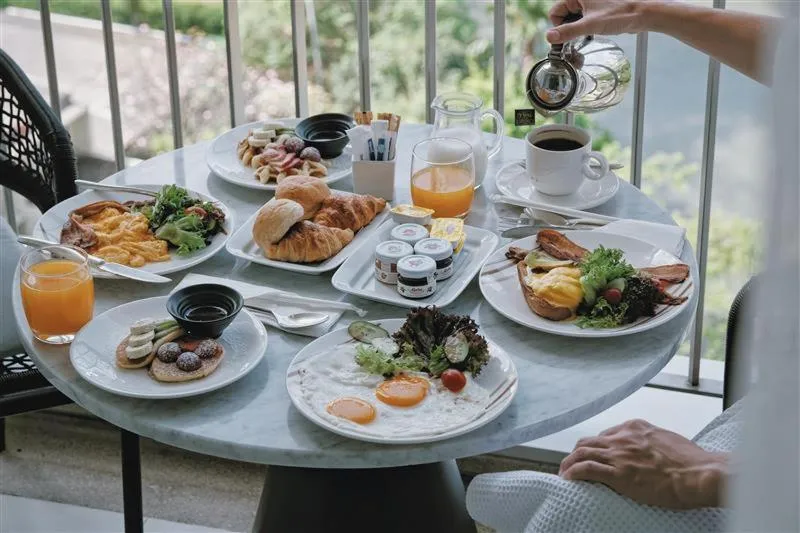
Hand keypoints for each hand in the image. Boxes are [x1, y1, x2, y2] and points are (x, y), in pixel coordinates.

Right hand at [547, 0, 652, 43]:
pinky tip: (593, 32)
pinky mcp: (596, 10)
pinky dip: (584, 29)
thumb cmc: (619, 15)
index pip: (555, 12)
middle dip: (568, 29)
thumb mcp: (590, 25)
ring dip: (577, 30)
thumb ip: (568, 31)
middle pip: (563, 16)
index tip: (568, 36)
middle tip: (579, 37)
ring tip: (588, 34)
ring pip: (573, 19)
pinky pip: (582, 20)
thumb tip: (549, 37)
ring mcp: (589, 4)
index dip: (559, 26)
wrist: (641, 15)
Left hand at [559, 418, 728, 508]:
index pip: (605, 435)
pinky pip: (586, 469)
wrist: (698, 473)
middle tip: (572, 464)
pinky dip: (572, 472)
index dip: (596, 447)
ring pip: (582, 452)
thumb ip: (652, 443)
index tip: (593, 456)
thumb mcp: (667, 441)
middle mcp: (622, 437)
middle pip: (589, 442)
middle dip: (578, 453)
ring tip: (564, 473)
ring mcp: (619, 454)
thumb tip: (649, 452)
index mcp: (635, 428)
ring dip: (569, 463)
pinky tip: (567, 479)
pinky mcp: (618, 473)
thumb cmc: (691, 461)